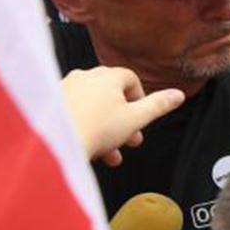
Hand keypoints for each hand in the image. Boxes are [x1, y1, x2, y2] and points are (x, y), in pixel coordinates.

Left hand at [60, 65, 183, 164]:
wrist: (55, 141)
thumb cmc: (95, 129)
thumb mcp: (136, 119)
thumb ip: (158, 106)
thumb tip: (178, 94)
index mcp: (107, 76)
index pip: (131, 79)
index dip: (140, 99)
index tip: (142, 118)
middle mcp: (85, 76)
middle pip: (111, 95)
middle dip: (124, 120)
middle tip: (130, 140)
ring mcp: (65, 88)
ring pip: (93, 107)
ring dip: (105, 129)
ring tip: (110, 153)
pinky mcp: (51, 103)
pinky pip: (74, 112)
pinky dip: (85, 127)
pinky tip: (88, 147)